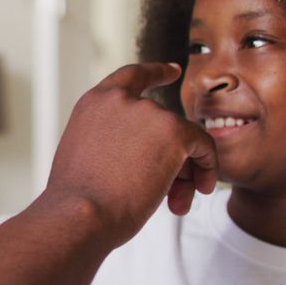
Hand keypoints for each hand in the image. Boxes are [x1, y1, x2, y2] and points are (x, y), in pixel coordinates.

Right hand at [44, 63, 216, 246]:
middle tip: (173, 193)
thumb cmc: (78, 200)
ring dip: (185, 171)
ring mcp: (148, 112)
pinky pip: (203, 145)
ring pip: (183, 138)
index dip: (156, 72)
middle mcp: (120, 100)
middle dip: (173, 157)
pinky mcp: (173, 130)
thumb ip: (109, 142)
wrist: (81, 214)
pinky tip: (198, 190)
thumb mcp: (83, 156)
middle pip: (163, 122)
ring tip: (178, 203)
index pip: (130, 77)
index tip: (174, 70)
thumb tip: (143, 157)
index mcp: (94, 104)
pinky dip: (207, 166)